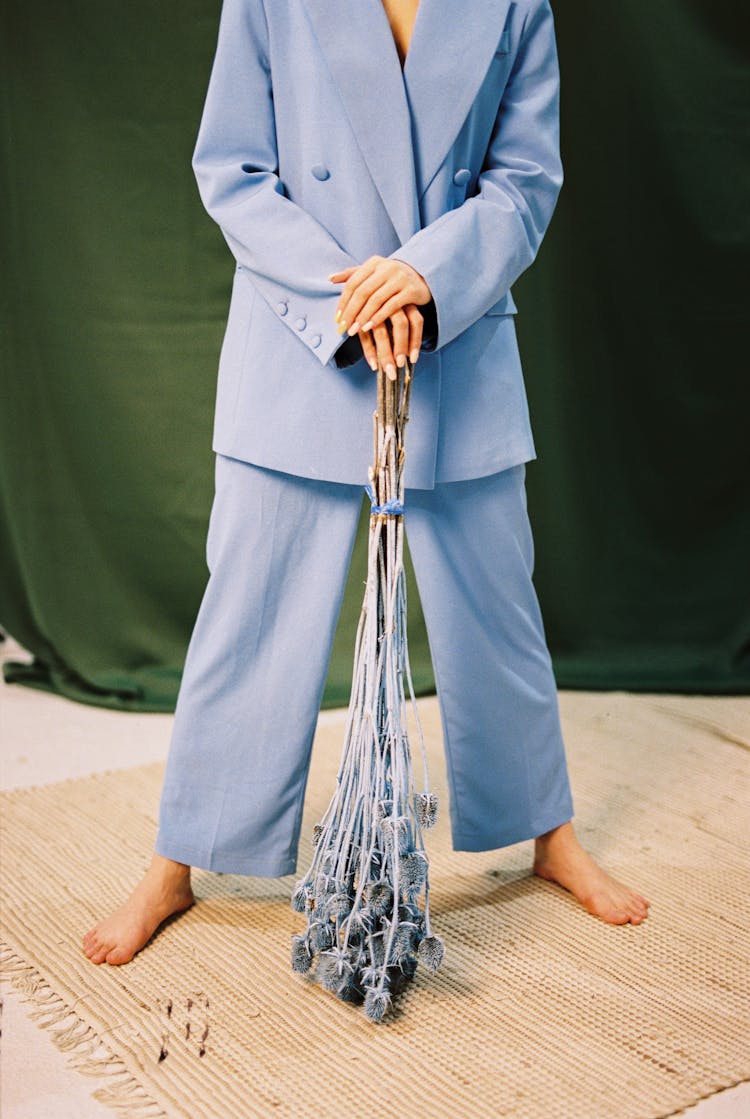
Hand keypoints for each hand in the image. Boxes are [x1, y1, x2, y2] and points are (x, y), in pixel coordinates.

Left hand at [328, 255, 431, 376]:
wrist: (422, 275)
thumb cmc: (391, 277)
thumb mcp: (373, 272)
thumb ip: (352, 274)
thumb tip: (330, 278)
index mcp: (374, 263)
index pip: (353, 283)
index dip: (343, 302)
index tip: (337, 319)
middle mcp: (386, 268)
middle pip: (362, 292)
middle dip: (351, 312)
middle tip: (343, 329)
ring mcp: (400, 278)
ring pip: (376, 300)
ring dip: (363, 317)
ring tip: (354, 331)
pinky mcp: (411, 290)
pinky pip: (392, 306)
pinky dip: (379, 317)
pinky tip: (370, 327)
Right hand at [353, 304, 425, 378]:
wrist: (359, 287)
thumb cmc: (382, 305)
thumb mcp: (396, 311)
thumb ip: (403, 328)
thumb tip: (411, 358)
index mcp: (404, 301)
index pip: (416, 321)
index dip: (416, 341)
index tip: (413, 360)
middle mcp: (391, 302)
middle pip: (401, 325)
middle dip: (401, 347)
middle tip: (400, 366)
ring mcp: (374, 309)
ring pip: (382, 333)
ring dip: (385, 354)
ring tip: (388, 371)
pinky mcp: (359, 316)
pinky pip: (365, 336)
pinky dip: (369, 351)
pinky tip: (374, 366)